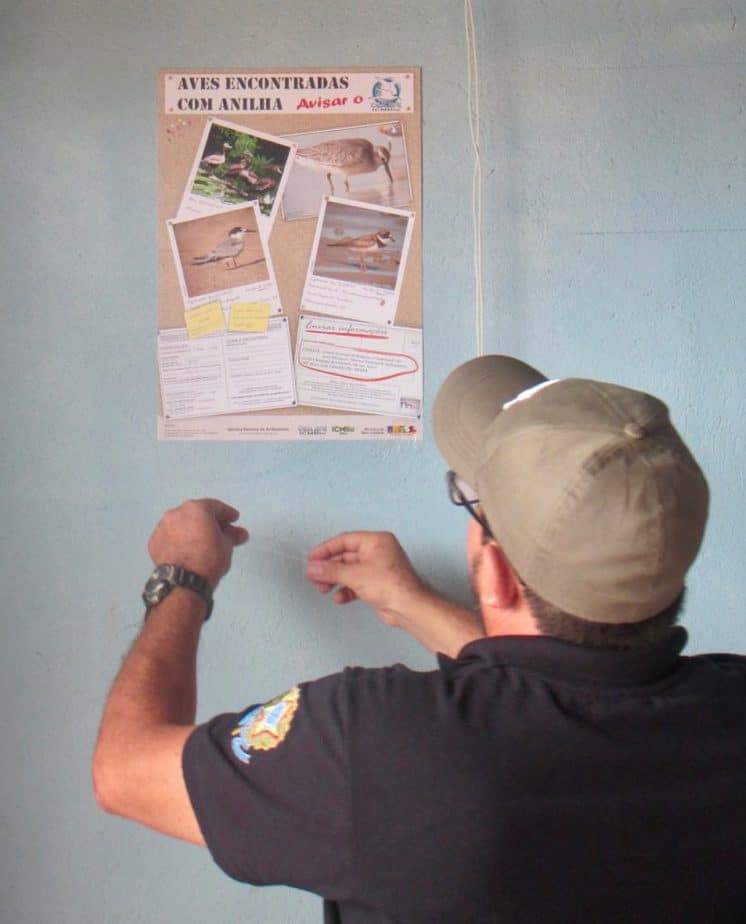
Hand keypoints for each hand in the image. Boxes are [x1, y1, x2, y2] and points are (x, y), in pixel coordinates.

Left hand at [148, 499, 248, 589]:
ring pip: (182, 524)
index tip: (233, 519)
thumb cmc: (208, 559)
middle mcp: (178, 513)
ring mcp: (163, 527)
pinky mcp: (154, 541)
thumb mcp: (227, 545)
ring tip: (202, 543)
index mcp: (197, 508)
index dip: (227, 514)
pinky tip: (187, 551)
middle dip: (210, 522)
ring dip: (192, 530)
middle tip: (220, 533)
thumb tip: (238, 534)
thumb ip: (232, 535)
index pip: (216, 507)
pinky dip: (179, 541)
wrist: (184, 580)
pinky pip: (171, 537)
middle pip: (197, 514)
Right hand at [306, 531, 427, 627]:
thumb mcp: (356, 575)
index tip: (312, 558)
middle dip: (330, 568)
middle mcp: (378, 552)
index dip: (326, 549)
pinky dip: (347, 590)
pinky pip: (357, 583)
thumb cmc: (393, 586)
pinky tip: (340, 597)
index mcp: (376, 541)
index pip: (345, 540)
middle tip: (315, 575)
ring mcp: (378, 568)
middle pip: (346, 556)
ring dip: (335, 580)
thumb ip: (331, 571)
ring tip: (323, 588)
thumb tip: (314, 567)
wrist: (410, 608)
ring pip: (350, 571)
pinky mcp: (378, 584)